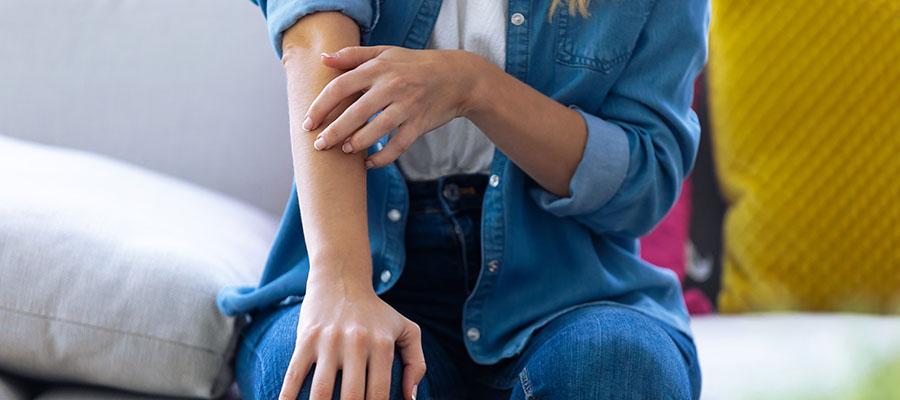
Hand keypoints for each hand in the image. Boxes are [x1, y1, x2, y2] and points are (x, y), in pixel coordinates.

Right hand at [279, 279, 425, 399]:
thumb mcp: (406, 330)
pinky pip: (294, 375)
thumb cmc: (377, 313)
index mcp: (382, 345)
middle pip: (350, 398)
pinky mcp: (305, 339)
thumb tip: (410, 399)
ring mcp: (329, 341)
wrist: (342, 279)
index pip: (378, 395)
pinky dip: (287, 398)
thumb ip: (417, 364)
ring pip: (320, 392)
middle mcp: (357, 343)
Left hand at [302, 46, 482, 167]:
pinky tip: (368, 163)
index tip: (308, 123)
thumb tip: (323, 59)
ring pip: (377, 130)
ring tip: (344, 150)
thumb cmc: (414, 65)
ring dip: (357, 144)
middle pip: (355, 112)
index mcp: (379, 68)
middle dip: (333, 131)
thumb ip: (354, 56)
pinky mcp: (419, 124)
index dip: (321, 106)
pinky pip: (398, 146)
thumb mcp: (386, 53)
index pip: (341, 86)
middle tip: (319, 145)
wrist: (456, 77)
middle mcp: (392, 86)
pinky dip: (382, 158)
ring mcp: (407, 106)